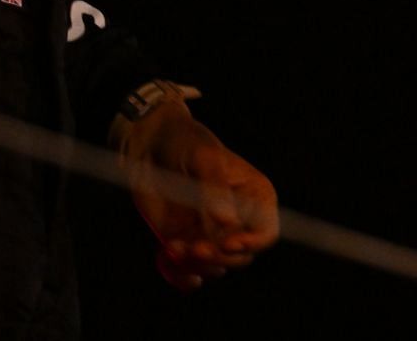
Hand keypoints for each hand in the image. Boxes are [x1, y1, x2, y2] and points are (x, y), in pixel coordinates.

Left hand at [114, 87, 278, 290]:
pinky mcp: (187, 242)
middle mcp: (237, 220)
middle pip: (241, 256)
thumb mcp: (204, 157)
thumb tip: (227, 222)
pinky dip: (181, 273)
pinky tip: (170, 260)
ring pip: (215, 266)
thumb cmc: (186, 142)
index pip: (266, 232)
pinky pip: (191, 271)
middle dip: (220, 257)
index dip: (253, 243)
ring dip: (196, 264)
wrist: (150, 145)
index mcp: (255, 196)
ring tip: (174, 246)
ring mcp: (211, 234)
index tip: (230, 243)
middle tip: (196, 247)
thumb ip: (215, 188)